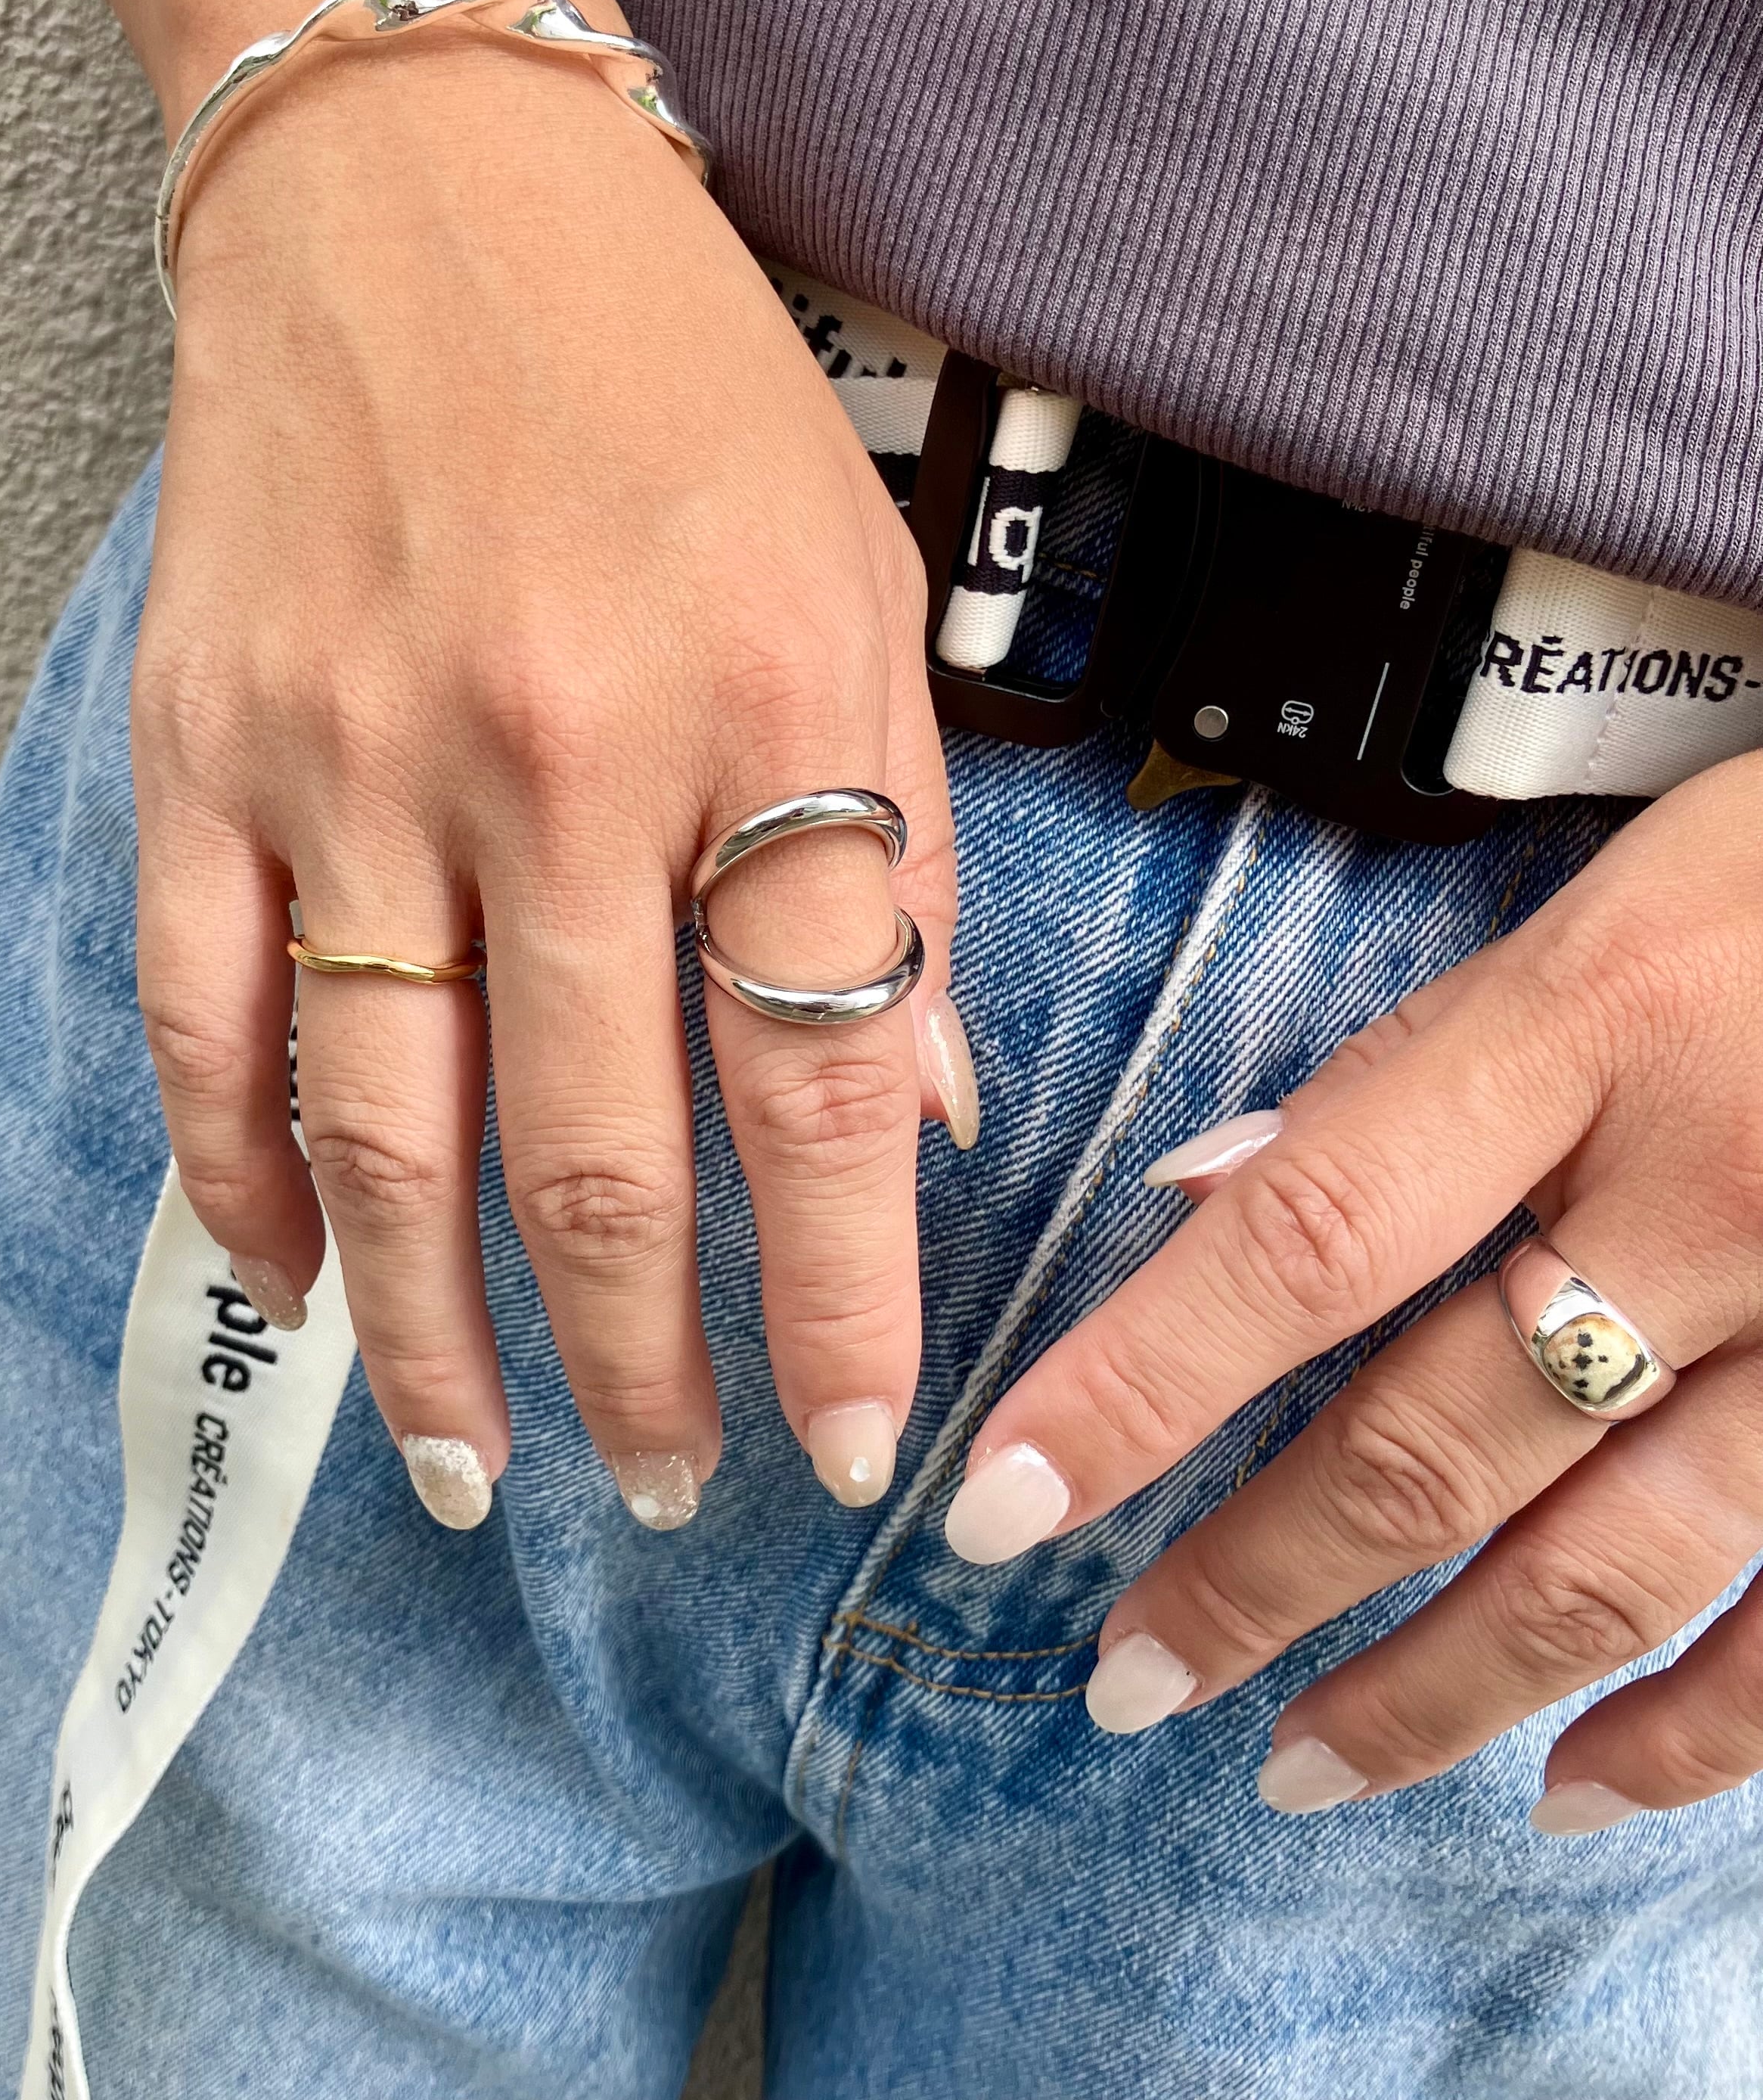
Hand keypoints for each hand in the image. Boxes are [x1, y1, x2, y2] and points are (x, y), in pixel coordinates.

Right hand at [135, 36, 972, 1532]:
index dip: (847, 1298)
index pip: (829, 1080)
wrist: (418, 175)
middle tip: (660, 1482)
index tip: (855, 1441)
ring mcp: (355, 754)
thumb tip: (927, 1106)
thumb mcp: (856, 584)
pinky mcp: (205, 745)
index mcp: (767, 703)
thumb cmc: (668, 376)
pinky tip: (298, 1284)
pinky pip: (207, 1020)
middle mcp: (559, 749)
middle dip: (639, 1361)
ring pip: (389, 1127)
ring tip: (470, 1460)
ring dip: (432, 1334)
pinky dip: (246, 1179)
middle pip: (598, 1147)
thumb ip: (891, 856)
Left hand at [945, 756, 1762, 1828]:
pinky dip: (1688, 1733)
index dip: (1137, 1388)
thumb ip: (1410, 1069)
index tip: (1002, 1502)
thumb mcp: (1598, 910)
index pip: (1305, 1240)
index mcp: (1587, 1031)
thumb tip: (1201, 1198)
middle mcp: (1712, 1193)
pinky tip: (1566, 1784)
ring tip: (1296, 1766)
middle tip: (1128, 1676)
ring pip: (1606, 1568)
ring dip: (1431, 1692)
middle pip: (1435, 1441)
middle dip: (1255, 1583)